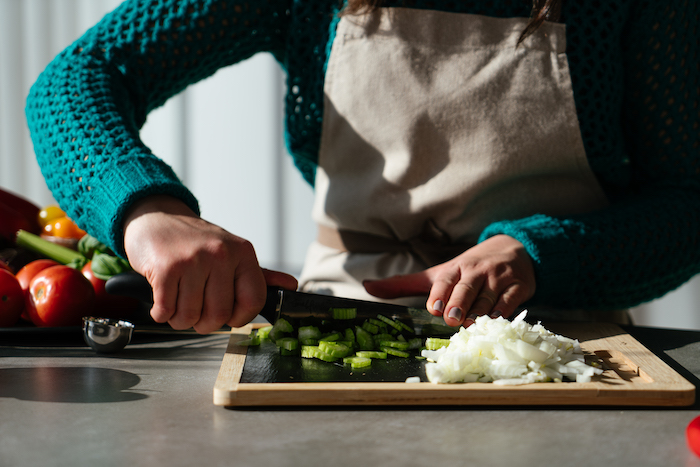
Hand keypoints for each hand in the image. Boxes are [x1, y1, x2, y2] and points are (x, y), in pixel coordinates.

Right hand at [123, 195, 297, 333]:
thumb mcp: (231, 252)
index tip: (228, 315)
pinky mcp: (166, 267)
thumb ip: (260, 275)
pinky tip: (162, 297)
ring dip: (180, 318)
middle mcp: (221, 254)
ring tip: (178, 298)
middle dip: (204, 323)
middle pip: (219, 315)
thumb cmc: (194, 241)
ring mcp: (193, 260)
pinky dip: (161, 312)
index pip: (254, 301)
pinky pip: (166, 310)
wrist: (155, 217)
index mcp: (243, 252)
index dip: (240, 318)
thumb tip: (291, 286)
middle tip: (195, 309)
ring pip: (190, 316)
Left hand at [363, 235, 534, 326]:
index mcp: (454, 268)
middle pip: (466, 287)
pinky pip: (510, 302)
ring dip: (480, 312)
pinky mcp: (519, 286)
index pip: (445, 279)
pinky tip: (495, 322)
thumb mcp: (437, 273)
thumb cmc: (467, 269)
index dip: (439, 293)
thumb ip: (403, 284)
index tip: (433, 308)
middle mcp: (476, 271)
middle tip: (452, 319)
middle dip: (459, 303)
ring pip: (488, 298)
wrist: (512, 249)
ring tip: (471, 325)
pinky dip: (503, 312)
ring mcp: (499, 278)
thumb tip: (367, 287)